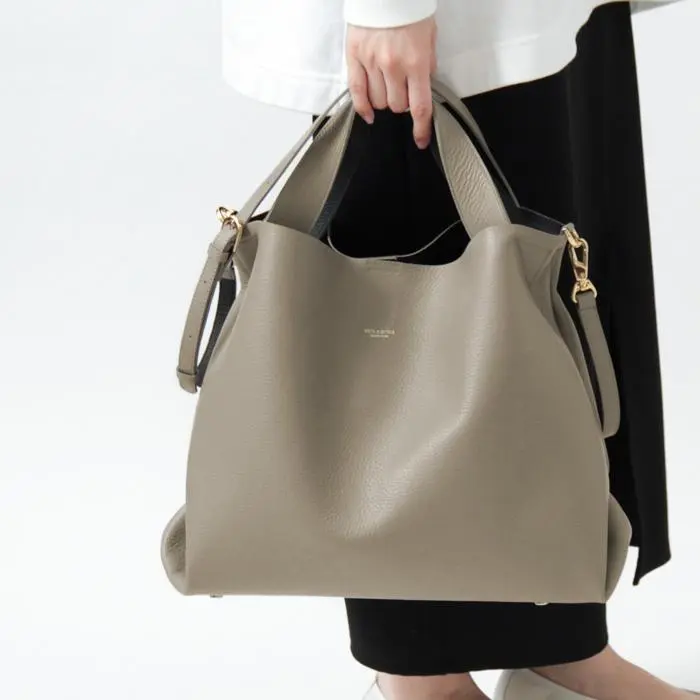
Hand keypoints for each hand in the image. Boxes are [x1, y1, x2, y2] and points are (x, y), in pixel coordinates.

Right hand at [346, 16, 436, 148]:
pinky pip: (357, 92)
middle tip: (403, 90)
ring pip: (378, 102)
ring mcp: (372, 62)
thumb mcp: (429, 35)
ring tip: (387, 88)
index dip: (421, 128)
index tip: (421, 140)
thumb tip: (425, 87)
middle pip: (397, 106)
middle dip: (401, 104)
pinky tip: (369, 114)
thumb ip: (428, 64)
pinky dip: (363, 108)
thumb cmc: (410, 9)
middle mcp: (393, 66)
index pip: (420, 107)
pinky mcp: (354, 57)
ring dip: (384, 101)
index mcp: (416, 62)